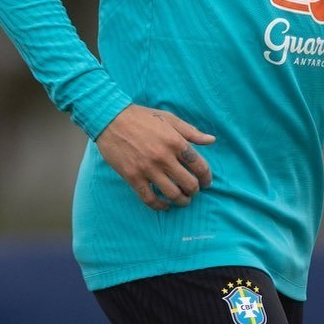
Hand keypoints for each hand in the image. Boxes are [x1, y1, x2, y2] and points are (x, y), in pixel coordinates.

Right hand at [95, 104, 215, 210]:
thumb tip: (212, 140)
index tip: (206, 182)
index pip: (199, 165)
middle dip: (195, 190)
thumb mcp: (170, 119)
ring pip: (172, 194)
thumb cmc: (143, 117)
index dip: (206, 177)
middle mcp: (164, 157)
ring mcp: (148, 169)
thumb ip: (191, 131)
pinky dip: (160, 206)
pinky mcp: (133, 177)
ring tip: (183, 200)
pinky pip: (150, 199)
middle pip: (188, 183)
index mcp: (175, 141)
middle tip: (194, 191)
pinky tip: (165, 205)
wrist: (111, 119)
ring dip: (182, 201)